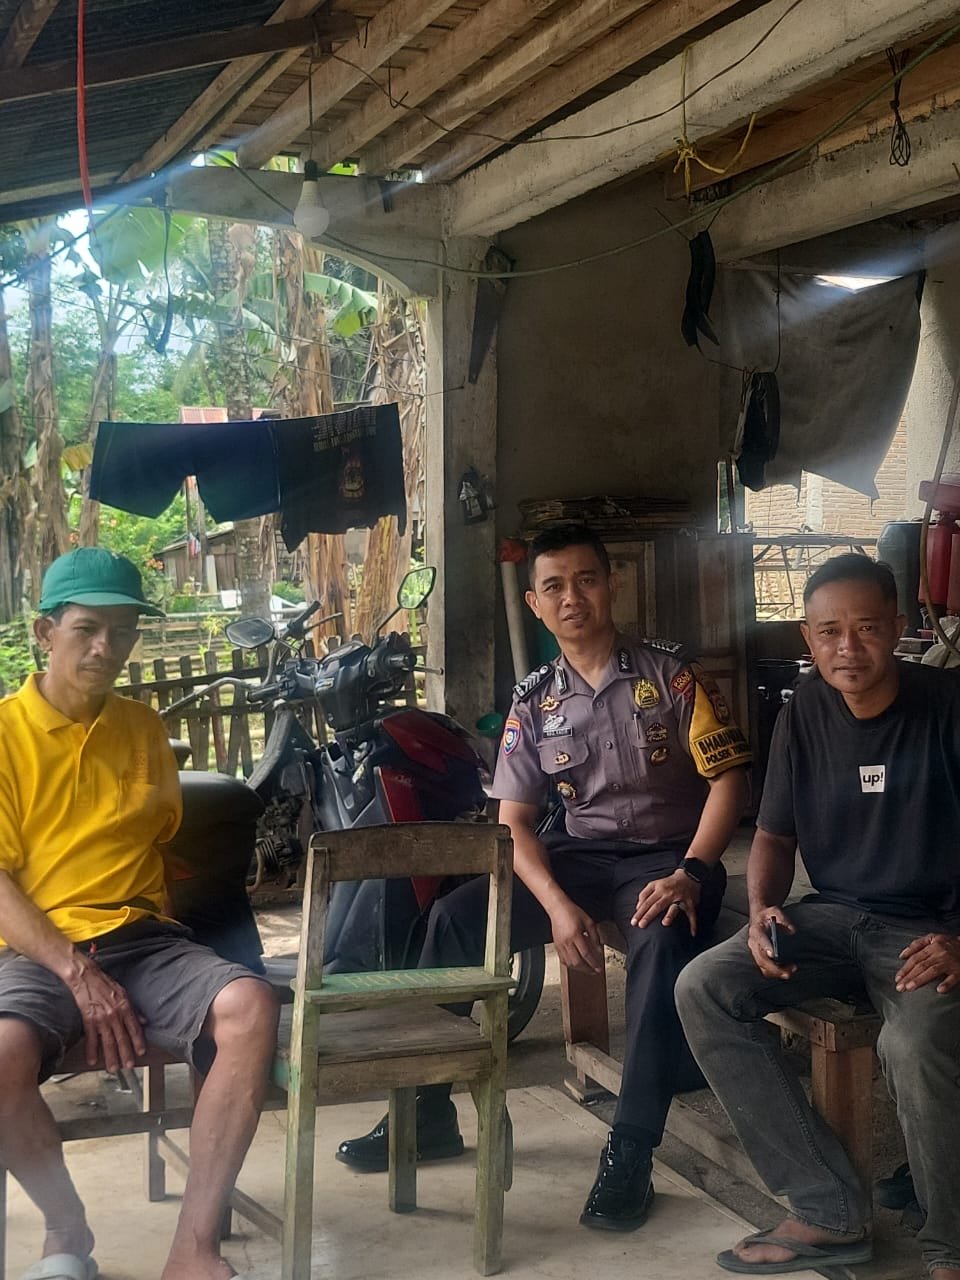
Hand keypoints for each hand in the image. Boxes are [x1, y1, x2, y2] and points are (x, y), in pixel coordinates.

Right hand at [64, 953, 146, 1071]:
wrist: (86, 977)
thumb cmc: (105, 984)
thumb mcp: (124, 993)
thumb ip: (134, 1010)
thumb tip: (144, 1021)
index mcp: (125, 1007)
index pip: (134, 1028)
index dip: (138, 1041)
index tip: (141, 1052)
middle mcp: (115, 1014)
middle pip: (122, 1038)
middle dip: (126, 1054)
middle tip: (129, 1066)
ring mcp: (102, 1018)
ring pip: (108, 1041)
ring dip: (111, 1057)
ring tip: (113, 1068)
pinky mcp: (89, 1019)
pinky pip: (91, 1038)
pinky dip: (92, 1050)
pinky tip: (93, 1060)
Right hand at [548, 899, 603, 973]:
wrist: (558, 908)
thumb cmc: (572, 912)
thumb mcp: (588, 921)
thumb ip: (595, 935)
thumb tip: (599, 948)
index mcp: (575, 934)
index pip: (586, 954)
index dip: (593, 963)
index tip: (599, 968)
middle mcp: (567, 941)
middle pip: (577, 962)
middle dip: (587, 969)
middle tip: (594, 971)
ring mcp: (560, 944)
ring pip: (569, 963)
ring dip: (579, 969)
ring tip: (586, 969)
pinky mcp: (556, 945)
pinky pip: (563, 959)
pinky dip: (570, 964)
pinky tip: (576, 964)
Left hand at [631, 870, 700, 933]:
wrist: (688, 876)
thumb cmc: (668, 883)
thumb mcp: (654, 884)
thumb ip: (644, 894)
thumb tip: (638, 907)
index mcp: (659, 889)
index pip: (647, 902)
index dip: (640, 912)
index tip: (633, 922)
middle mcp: (669, 894)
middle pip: (657, 906)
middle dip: (648, 916)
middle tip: (641, 925)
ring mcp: (680, 898)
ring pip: (674, 907)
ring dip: (670, 915)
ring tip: (665, 923)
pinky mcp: (690, 903)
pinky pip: (692, 914)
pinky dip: (693, 924)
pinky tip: (692, 933)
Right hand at [747, 907, 796, 979]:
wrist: (760, 917)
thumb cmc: (768, 915)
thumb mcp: (776, 911)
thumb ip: (784, 920)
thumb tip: (792, 932)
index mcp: (756, 930)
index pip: (760, 940)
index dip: (766, 947)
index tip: (774, 955)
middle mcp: (753, 942)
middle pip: (761, 958)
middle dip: (774, 968)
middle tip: (788, 972)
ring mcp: (755, 951)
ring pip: (762, 966)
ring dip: (775, 973)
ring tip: (789, 973)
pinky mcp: (759, 957)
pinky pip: (764, 969)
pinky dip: (774, 973)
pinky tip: (785, 972)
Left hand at [896, 933, 959, 993]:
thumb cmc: (948, 943)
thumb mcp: (932, 938)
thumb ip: (916, 944)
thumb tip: (902, 955)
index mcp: (932, 946)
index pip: (915, 958)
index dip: (905, 969)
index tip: (897, 978)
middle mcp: (939, 954)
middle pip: (921, 966)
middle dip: (909, 977)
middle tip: (900, 987)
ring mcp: (949, 963)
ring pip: (933, 971)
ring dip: (920, 980)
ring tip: (910, 988)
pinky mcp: (959, 971)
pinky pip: (953, 978)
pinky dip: (946, 984)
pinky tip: (939, 990)